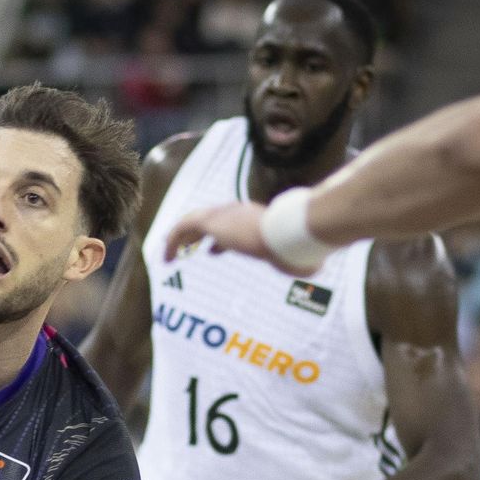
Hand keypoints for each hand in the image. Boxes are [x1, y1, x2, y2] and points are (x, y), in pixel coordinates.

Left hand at [164, 202, 320, 276]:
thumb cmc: (301, 244)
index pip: (232, 225)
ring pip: (192, 222)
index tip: (214, 250)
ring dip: (179, 238)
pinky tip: (166, 257)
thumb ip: (301, 258)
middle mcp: (238, 213)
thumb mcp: (300, 252)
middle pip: (210, 221)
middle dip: (195, 234)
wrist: (293, 231)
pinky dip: (172, 241)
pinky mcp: (211, 222)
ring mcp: (224, 215)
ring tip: (168, 254)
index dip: (220, 239)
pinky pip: (182, 228)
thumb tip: (313, 266)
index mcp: (256, 219)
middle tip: (184, 247)